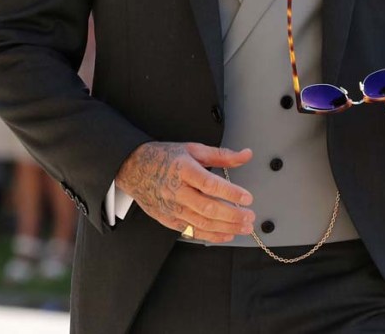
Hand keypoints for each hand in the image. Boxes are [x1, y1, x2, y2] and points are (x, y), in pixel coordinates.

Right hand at [116, 141, 254, 242]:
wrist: (134, 168)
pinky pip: (191, 231)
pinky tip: (226, 235)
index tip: (247, 198)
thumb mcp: (193, 149)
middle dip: (232, 216)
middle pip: (207, 208)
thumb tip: (245, 155)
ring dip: (225, 228)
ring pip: (201, 223)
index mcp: (184, 169)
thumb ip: (221, 155)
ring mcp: (172, 207)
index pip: (210, 184)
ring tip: (244, 227)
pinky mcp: (168, 219)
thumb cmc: (165, 157)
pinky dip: (210, 236)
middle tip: (250, 218)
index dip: (230, 193)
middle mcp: (177, 190)